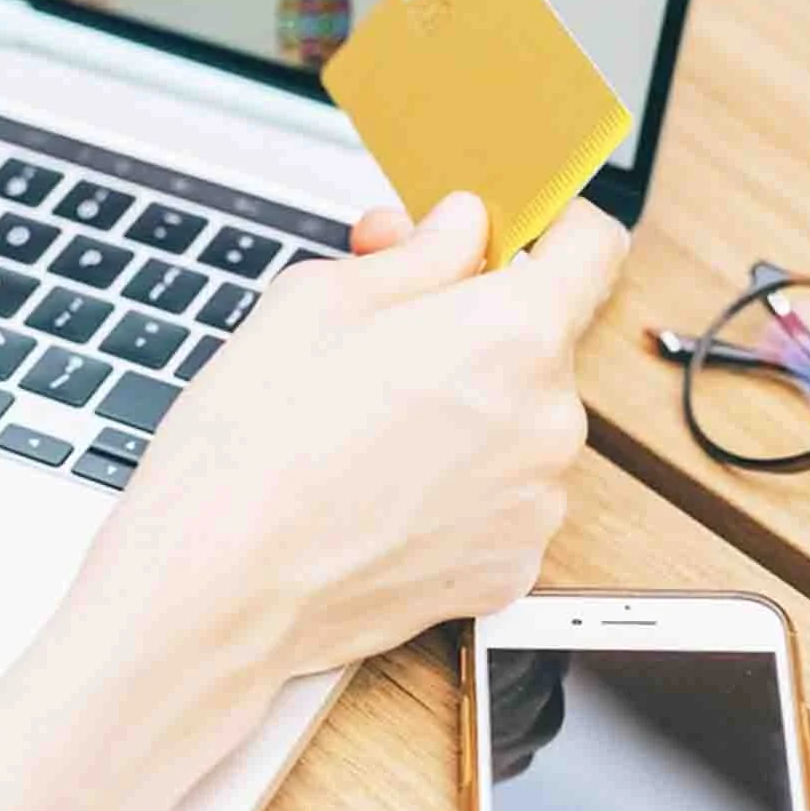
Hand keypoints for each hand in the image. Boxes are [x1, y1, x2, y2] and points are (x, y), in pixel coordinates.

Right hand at [79, 193, 626, 733]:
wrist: (218, 585)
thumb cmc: (253, 444)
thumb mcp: (319, 298)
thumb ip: (418, 254)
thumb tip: (459, 230)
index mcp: (512, 331)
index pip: (591, 246)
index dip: (549, 225)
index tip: (510, 232)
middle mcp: (549, 419)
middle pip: (542, 342)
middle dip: (472, 325)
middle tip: (384, 330)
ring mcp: (535, 504)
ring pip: (520, 425)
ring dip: (467, 411)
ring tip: (367, 426)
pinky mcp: (509, 568)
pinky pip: (502, 501)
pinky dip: (458, 488)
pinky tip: (381, 489)